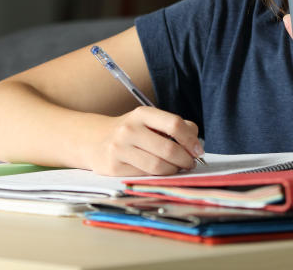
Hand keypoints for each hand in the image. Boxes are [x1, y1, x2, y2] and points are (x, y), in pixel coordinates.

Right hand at [84, 106, 203, 175]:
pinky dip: (157, 177)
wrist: (94, 140)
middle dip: (185, 160)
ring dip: (173, 170)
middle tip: (189, 164)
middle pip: (168, 149)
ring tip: (176, 169)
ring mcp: (119, 149)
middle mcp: (129, 129)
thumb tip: (195, 143)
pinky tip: (160, 173)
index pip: (174, 124)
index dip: (190, 140)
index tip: (198, 150)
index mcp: (142, 114)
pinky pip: (144, 176)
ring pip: (157, 166)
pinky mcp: (113, 168)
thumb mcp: (150, 121)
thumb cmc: (131, 131)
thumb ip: (174, 127)